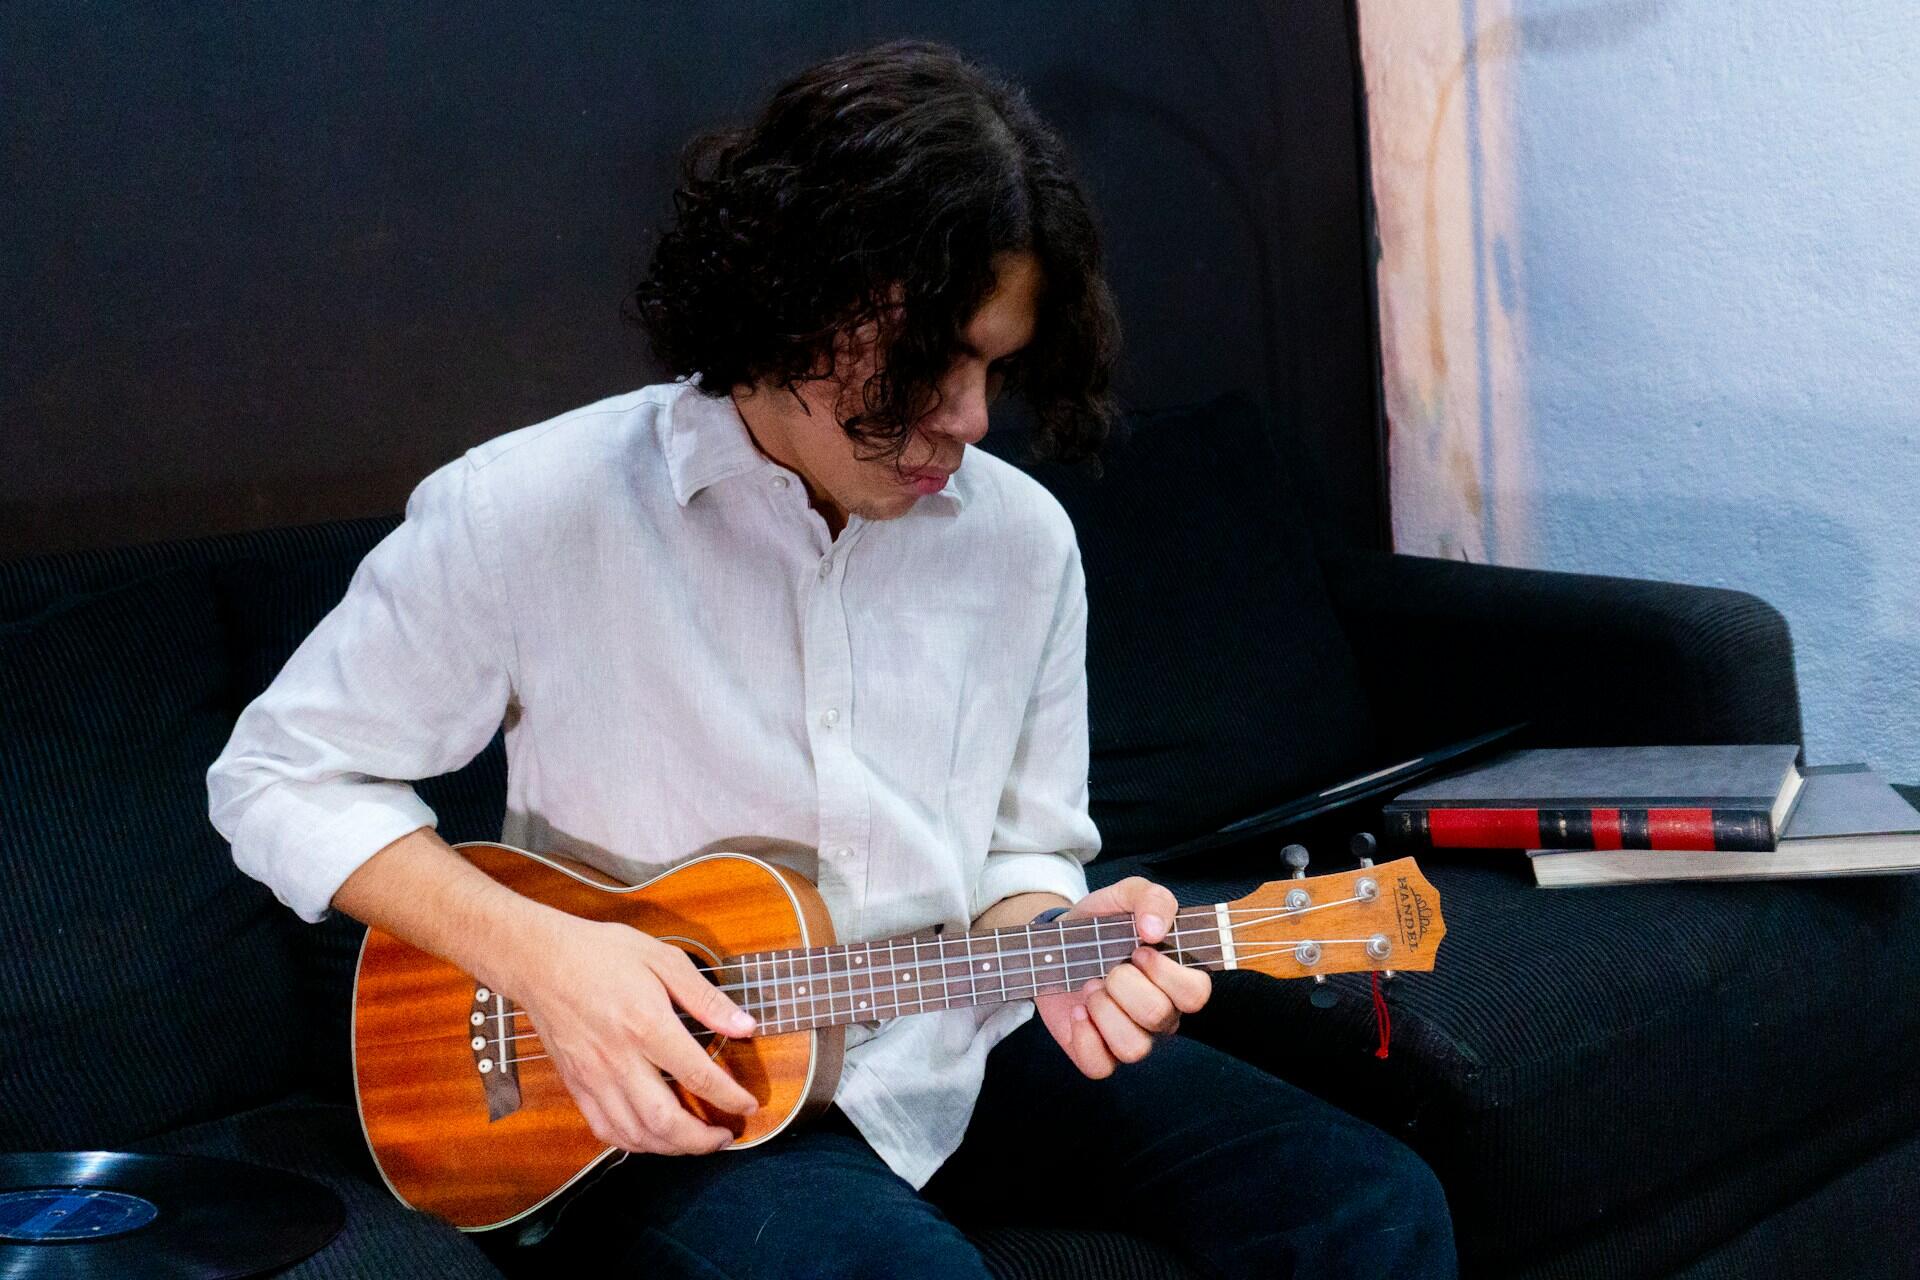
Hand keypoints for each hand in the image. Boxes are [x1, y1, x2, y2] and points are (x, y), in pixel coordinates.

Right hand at [510, 915, 760, 1154]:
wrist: (540, 960)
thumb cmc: (602, 953)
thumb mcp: (662, 958)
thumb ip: (705, 998)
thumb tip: (745, 1026)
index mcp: (646, 1024)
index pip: (697, 1075)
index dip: (730, 1097)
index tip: (749, 1105)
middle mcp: (619, 1058)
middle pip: (665, 1120)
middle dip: (702, 1140)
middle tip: (725, 1136)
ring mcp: (593, 1076)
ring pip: (635, 1133)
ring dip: (672, 1148)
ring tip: (696, 1142)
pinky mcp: (575, 1085)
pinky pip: (605, 1129)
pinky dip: (633, 1143)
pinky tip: (653, 1137)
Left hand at [1033, 877, 1210, 1077]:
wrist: (1055, 940)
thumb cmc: (1101, 922)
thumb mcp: (1126, 895)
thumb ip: (1152, 898)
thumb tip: (1155, 929)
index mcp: (1175, 980)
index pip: (1196, 993)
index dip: (1166, 973)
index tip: (1139, 950)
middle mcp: (1160, 1014)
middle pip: (1160, 1017)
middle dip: (1125, 985)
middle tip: (1110, 967)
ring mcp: (1130, 1036)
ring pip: (1134, 1048)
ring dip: (1104, 1011)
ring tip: (1091, 987)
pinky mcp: (1097, 1053)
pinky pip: (1100, 1067)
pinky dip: (1085, 1038)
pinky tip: (1077, 1011)